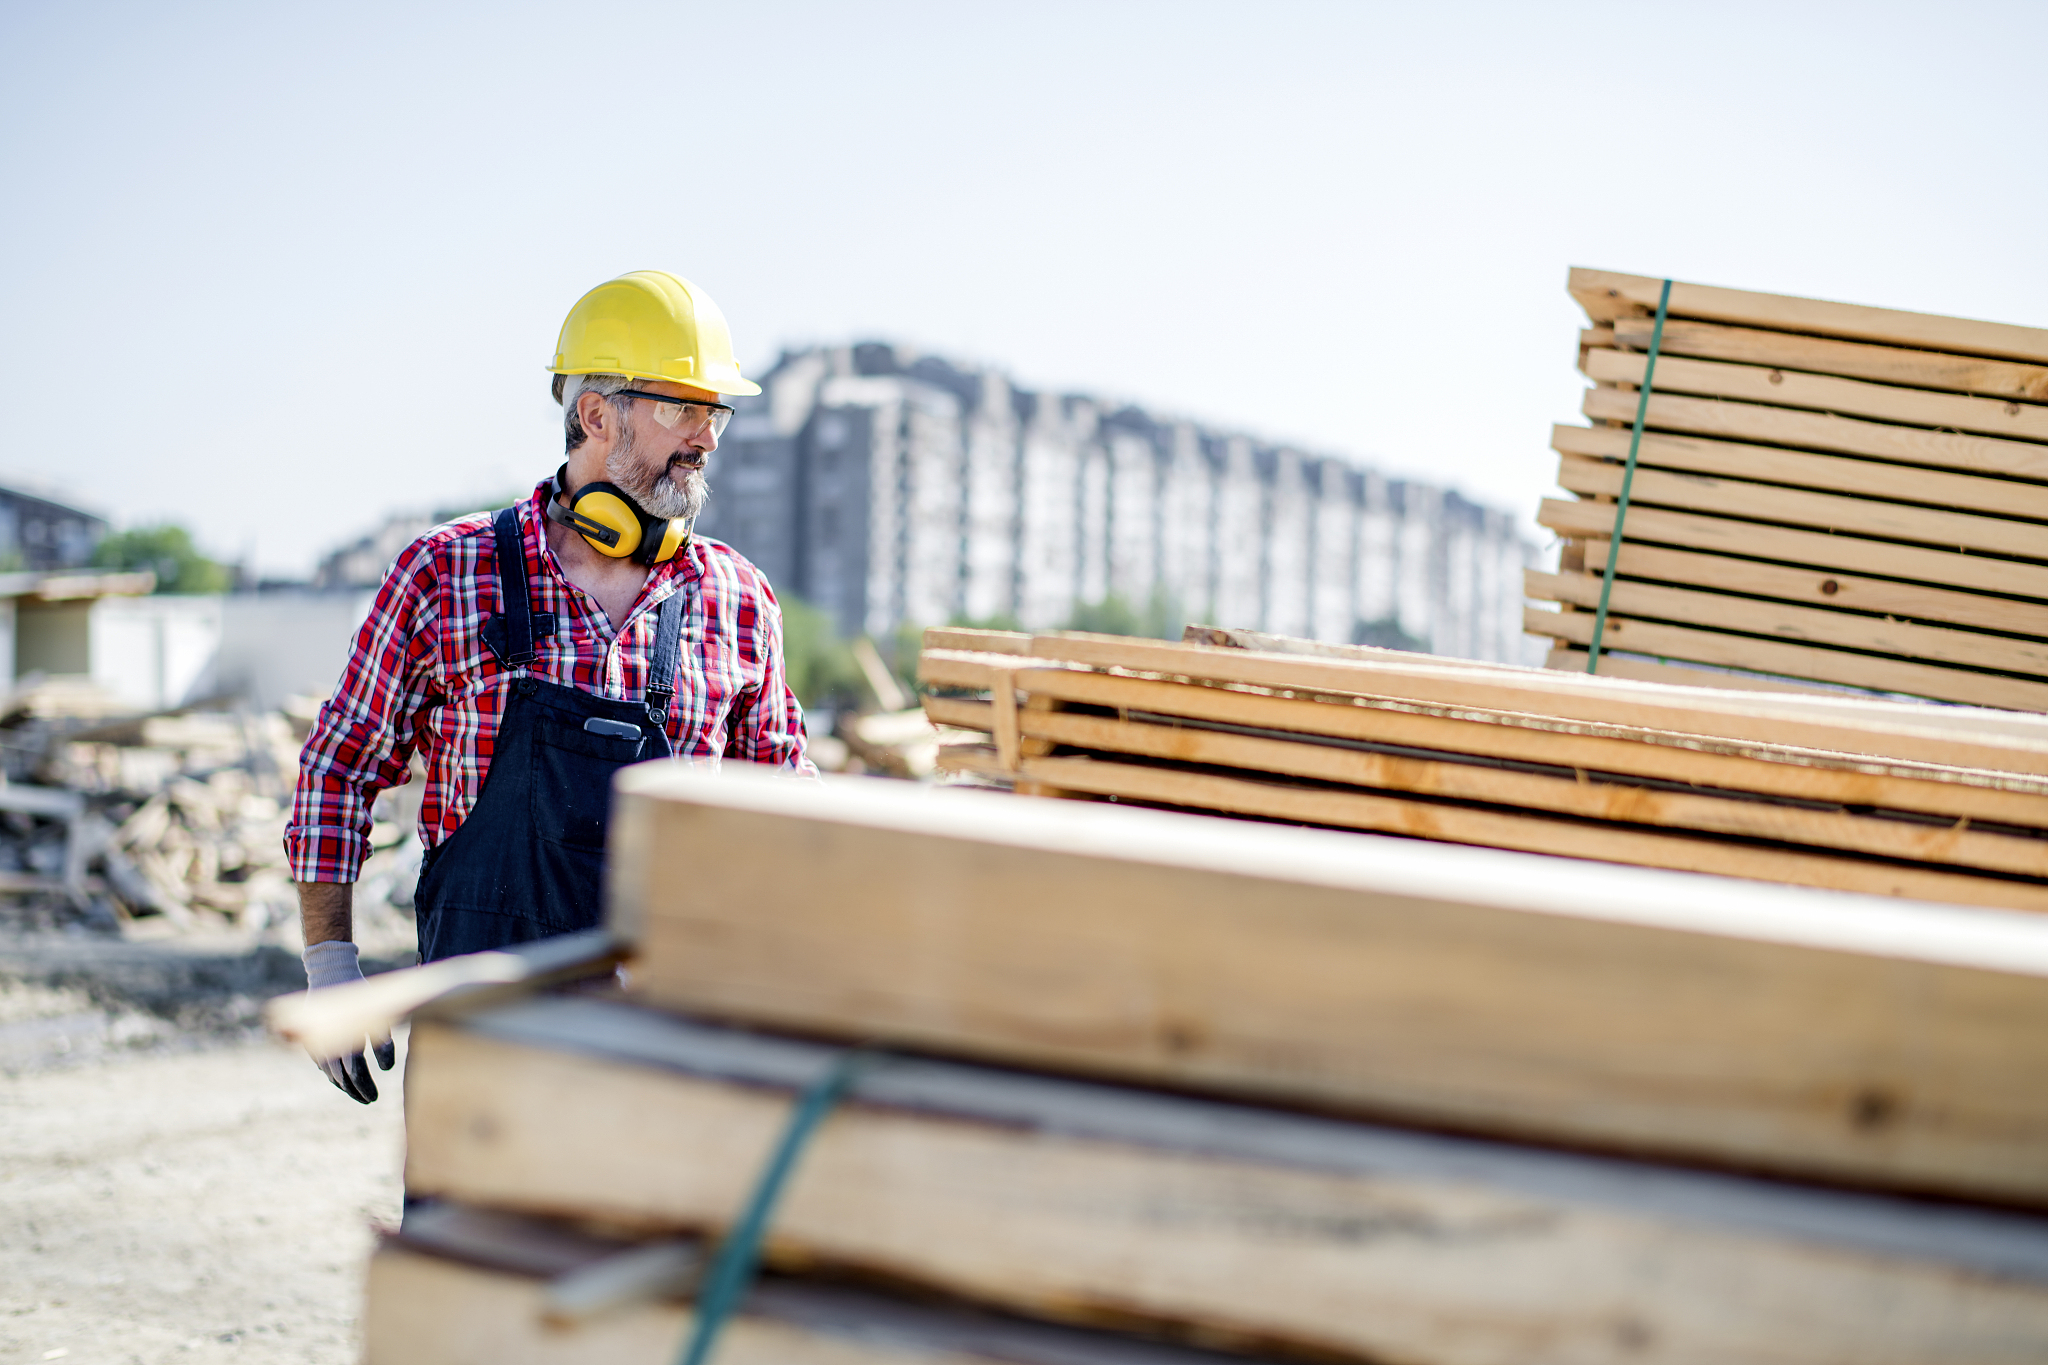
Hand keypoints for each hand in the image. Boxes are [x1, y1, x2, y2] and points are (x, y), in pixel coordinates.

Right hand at [301, 939, 396, 1102]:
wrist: (330, 971)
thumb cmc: (359, 991)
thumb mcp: (378, 1012)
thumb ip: (383, 1040)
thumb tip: (388, 1069)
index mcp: (343, 1036)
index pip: (354, 1071)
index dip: (364, 1086)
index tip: (374, 1097)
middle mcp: (325, 1043)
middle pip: (340, 1077)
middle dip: (355, 1090)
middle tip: (369, 1100)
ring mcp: (315, 1042)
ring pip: (330, 1073)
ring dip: (344, 1085)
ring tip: (359, 1094)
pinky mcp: (311, 1039)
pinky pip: (322, 1063)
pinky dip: (333, 1074)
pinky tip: (343, 1080)